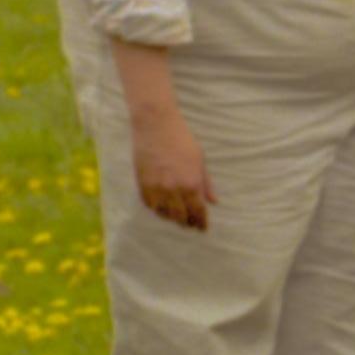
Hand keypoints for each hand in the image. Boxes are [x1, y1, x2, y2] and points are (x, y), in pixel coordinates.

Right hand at [129, 103, 215, 230]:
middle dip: (187, 223)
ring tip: (177, 219)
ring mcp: (155, 188)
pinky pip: (149, 204)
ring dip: (171, 218)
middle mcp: (173, 189)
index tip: (203, 229)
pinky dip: (157, 209)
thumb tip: (213, 201)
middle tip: (191, 226)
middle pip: (180, 216)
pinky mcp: (141, 183)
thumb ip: (206, 183)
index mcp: (191, 184)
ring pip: (163, 213)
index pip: (197, 211)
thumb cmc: (182, 140)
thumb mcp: (200, 161)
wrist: (156, 126)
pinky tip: (162, 209)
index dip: (201, 222)